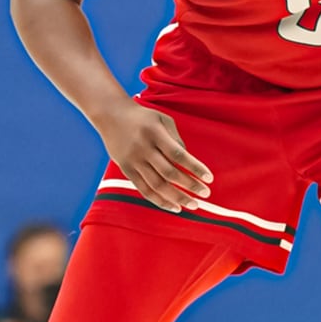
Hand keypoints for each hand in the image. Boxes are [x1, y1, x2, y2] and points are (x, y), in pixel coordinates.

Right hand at [93, 99, 212, 213]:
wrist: (111, 115)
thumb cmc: (143, 117)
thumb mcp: (163, 120)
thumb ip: (176, 140)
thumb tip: (187, 163)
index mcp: (155, 134)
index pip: (178, 155)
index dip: (195, 168)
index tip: (209, 179)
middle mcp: (143, 148)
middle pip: (169, 173)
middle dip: (190, 186)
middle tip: (205, 194)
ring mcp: (133, 161)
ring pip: (157, 186)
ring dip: (177, 198)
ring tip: (193, 205)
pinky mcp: (126, 170)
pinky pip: (144, 190)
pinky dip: (160, 200)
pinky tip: (173, 206)